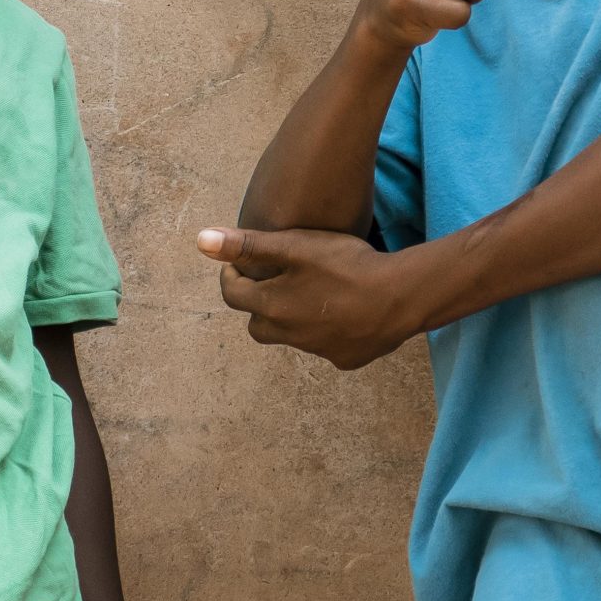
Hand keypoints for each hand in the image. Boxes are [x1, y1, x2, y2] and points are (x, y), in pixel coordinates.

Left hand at [197, 225, 425, 368]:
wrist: (399, 298)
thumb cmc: (347, 266)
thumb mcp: (295, 246)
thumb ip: (249, 244)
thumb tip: (201, 240)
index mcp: (271, 306)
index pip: (233, 295)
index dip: (231, 275)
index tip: (238, 263)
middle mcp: (288, 334)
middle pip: (257, 324)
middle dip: (258, 304)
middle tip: (273, 282)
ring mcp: (317, 351)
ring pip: (291, 336)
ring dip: (292, 318)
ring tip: (310, 293)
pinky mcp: (344, 359)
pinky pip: (324, 347)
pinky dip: (325, 332)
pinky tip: (343, 312)